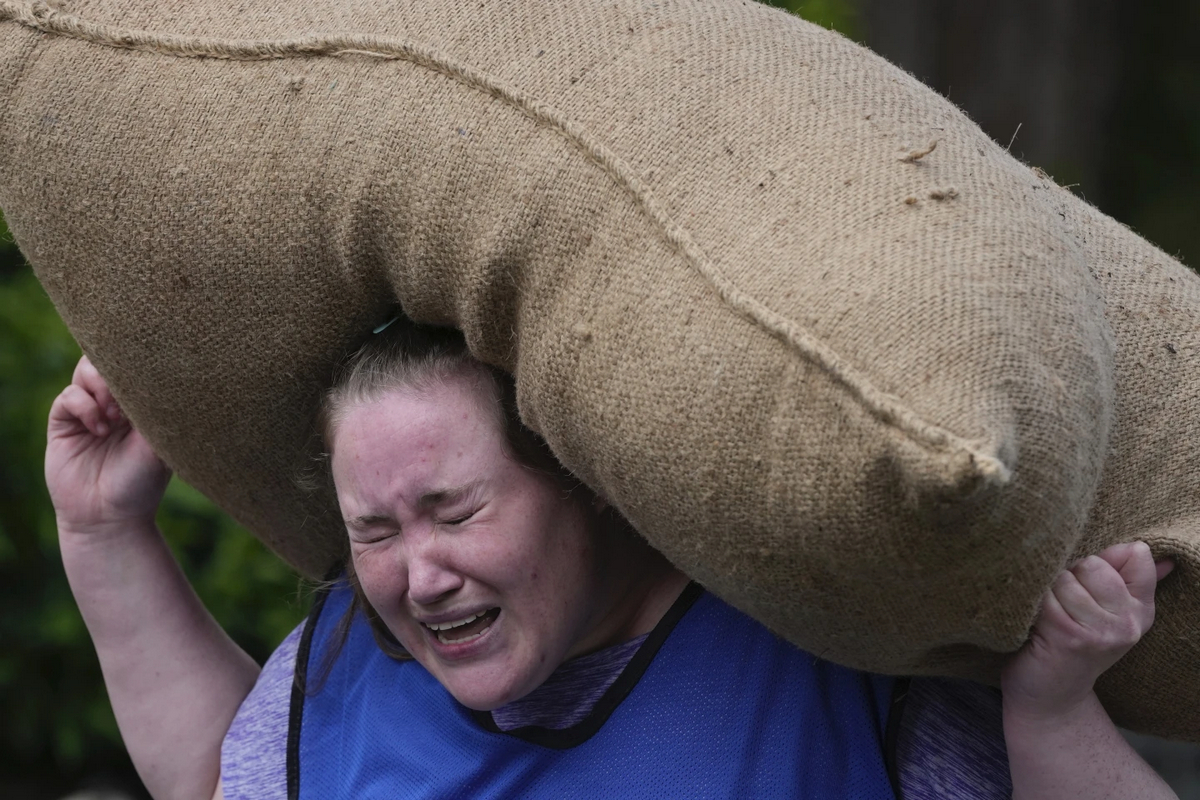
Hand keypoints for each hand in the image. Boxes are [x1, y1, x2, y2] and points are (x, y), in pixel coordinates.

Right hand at [45, 356, 170, 534]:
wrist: (109, 517)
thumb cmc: (142, 483)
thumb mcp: (160, 445)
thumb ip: (160, 410)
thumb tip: (168, 377)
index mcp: (143, 403)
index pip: (141, 365)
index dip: (143, 362)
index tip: (154, 374)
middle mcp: (117, 402)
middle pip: (110, 357)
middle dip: (119, 369)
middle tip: (132, 396)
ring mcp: (89, 410)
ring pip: (87, 369)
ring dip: (102, 386)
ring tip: (116, 416)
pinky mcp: (64, 421)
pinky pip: (69, 396)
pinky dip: (84, 406)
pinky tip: (100, 430)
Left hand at [1001, 541, 1172, 720]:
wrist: (1050, 696)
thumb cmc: (1070, 642)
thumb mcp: (1103, 609)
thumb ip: (1121, 574)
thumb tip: (1142, 545)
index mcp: (1140, 609)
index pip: (1136, 555)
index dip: (1102, 559)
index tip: (1088, 582)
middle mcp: (1128, 622)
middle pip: (1092, 563)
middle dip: (1068, 574)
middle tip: (1061, 604)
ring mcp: (1101, 631)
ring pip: (1065, 578)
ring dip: (1047, 590)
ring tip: (1048, 614)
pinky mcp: (1069, 636)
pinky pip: (1045, 595)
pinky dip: (1033, 603)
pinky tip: (1036, 623)